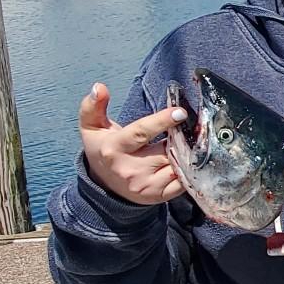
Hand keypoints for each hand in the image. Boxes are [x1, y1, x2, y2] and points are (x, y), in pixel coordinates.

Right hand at [79, 83, 188, 204]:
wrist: (105, 185)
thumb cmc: (102, 148)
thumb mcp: (91, 126)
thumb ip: (93, 106)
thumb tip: (100, 87)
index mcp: (114, 149)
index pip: (141, 132)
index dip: (162, 121)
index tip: (180, 112)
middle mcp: (129, 169)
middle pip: (165, 149)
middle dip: (181, 137)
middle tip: (192, 127)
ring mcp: (145, 185)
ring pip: (176, 165)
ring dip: (187, 153)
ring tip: (191, 141)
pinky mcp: (158, 196)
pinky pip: (182, 182)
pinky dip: (189, 169)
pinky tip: (188, 158)